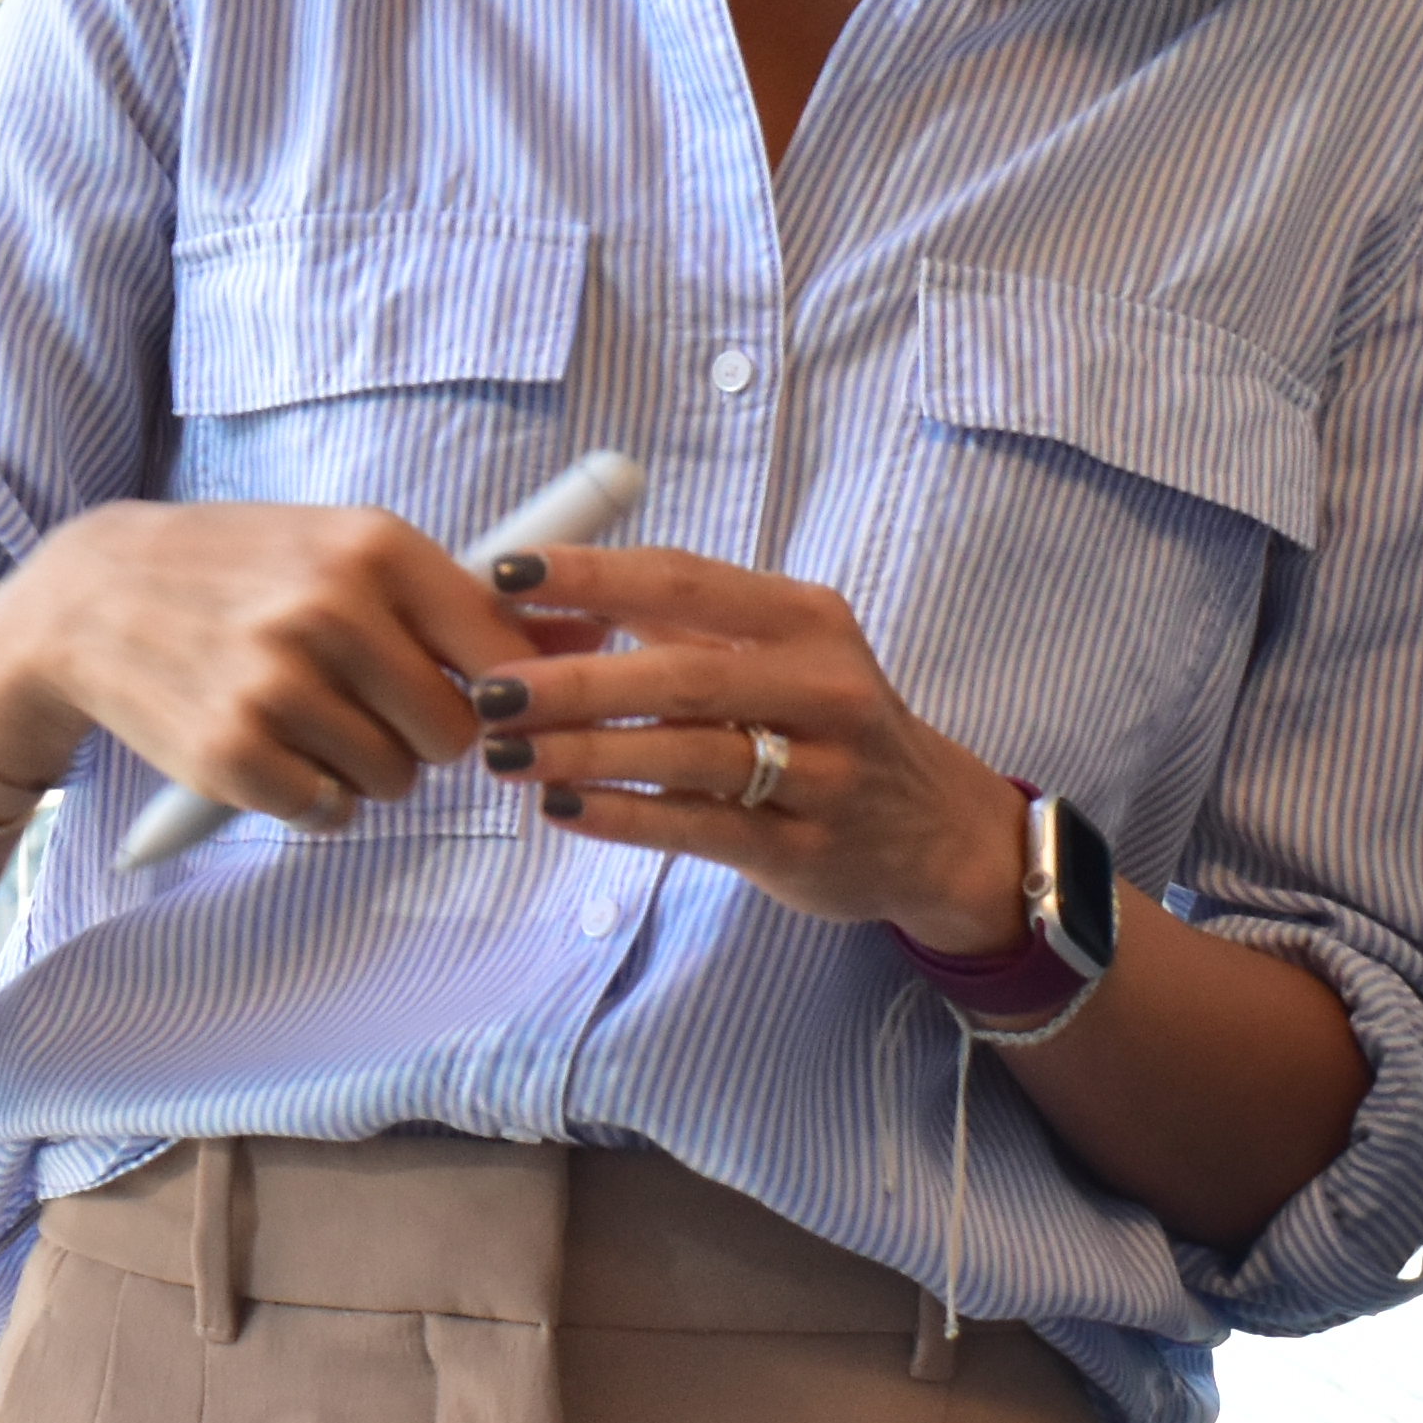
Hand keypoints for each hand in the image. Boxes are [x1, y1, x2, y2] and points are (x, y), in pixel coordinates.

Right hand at [0, 498, 568, 829]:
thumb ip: (461, 597)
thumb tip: (589, 633)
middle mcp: (329, 609)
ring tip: (307, 715)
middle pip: (455, 733)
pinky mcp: (232, 752)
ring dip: (364, 767)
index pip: (503, 652)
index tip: (482, 697)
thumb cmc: (244, 569)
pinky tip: (271, 749)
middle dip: (425, 735)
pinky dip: (310, 797)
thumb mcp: (348, 548)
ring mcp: (277, 684)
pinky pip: (327, 813)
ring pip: (394, 780)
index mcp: (374, 546)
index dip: (503, 691)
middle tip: (370, 705)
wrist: (94, 596)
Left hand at [462, 540, 1030, 943]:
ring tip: (506, 754)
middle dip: (573, 681)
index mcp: (804, 617)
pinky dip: (623, 817)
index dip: (590, 576)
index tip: (505, 575)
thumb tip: (543, 609)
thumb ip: (682, 629)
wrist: (934, 827)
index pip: (682, 581)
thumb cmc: (825, 723)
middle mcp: (821, 685)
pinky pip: (697, 828)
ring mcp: (820, 772)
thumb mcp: (780, 653)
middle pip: (679, 672)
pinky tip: (561, 809)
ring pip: (684, 754)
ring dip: (583, 753)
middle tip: (489, 691)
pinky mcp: (804, 847)